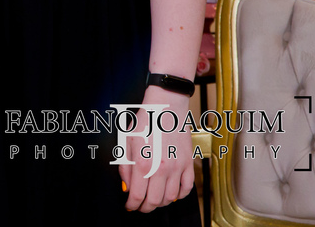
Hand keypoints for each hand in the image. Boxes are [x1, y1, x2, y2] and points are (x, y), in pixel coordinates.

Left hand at [118, 89, 194, 211]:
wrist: (166, 107)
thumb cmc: (145, 121)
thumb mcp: (127, 142)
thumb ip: (126, 166)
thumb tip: (127, 186)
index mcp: (143, 162)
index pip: (138, 195)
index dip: (133, 205)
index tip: (130, 206)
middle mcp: (161, 168)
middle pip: (155, 201)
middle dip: (146, 207)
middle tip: (140, 205)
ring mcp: (177, 167)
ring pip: (171, 198)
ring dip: (161, 202)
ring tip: (154, 198)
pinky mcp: (188, 164)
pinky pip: (187, 188)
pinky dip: (179, 195)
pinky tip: (172, 192)